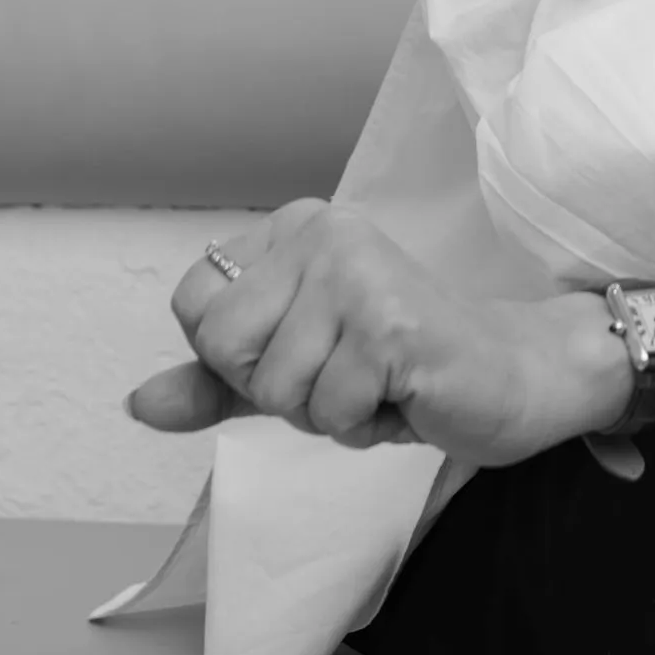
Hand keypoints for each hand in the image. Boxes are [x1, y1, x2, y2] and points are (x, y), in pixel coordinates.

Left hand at [124, 197, 629, 467]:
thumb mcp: (298, 372)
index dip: (240, 356)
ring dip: (330, 413)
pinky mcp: (390, 323)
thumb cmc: (405, 371)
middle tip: (349, 373)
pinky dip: (368, 426)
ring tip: (383, 384)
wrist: (517, 377)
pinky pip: (327, 411)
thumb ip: (217, 383)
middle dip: (280, 389)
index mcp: (295, 229)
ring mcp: (358, 272)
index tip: (311, 349)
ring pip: (275, 388)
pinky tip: (408, 394)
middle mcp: (324, 231)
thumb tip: (137, 402)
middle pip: (222, 345)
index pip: (196, 304)